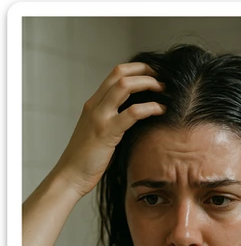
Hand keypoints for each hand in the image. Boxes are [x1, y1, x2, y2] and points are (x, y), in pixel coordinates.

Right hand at [53, 63, 165, 197]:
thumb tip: (137, 118)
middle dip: (145, 70)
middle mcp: (95, 105)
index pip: (115, 74)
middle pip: (120, 73)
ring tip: (164, 90)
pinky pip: (132, 112)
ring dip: (148, 84)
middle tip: (163, 77)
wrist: (70, 176)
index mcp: (93, 104)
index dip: (136, 69)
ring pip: (125, 85)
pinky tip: (161, 110)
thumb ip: (113, 121)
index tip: (153, 75)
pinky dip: (150, 107)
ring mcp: (99, 117)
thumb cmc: (87, 160)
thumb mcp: (99, 134)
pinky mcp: (107, 132)